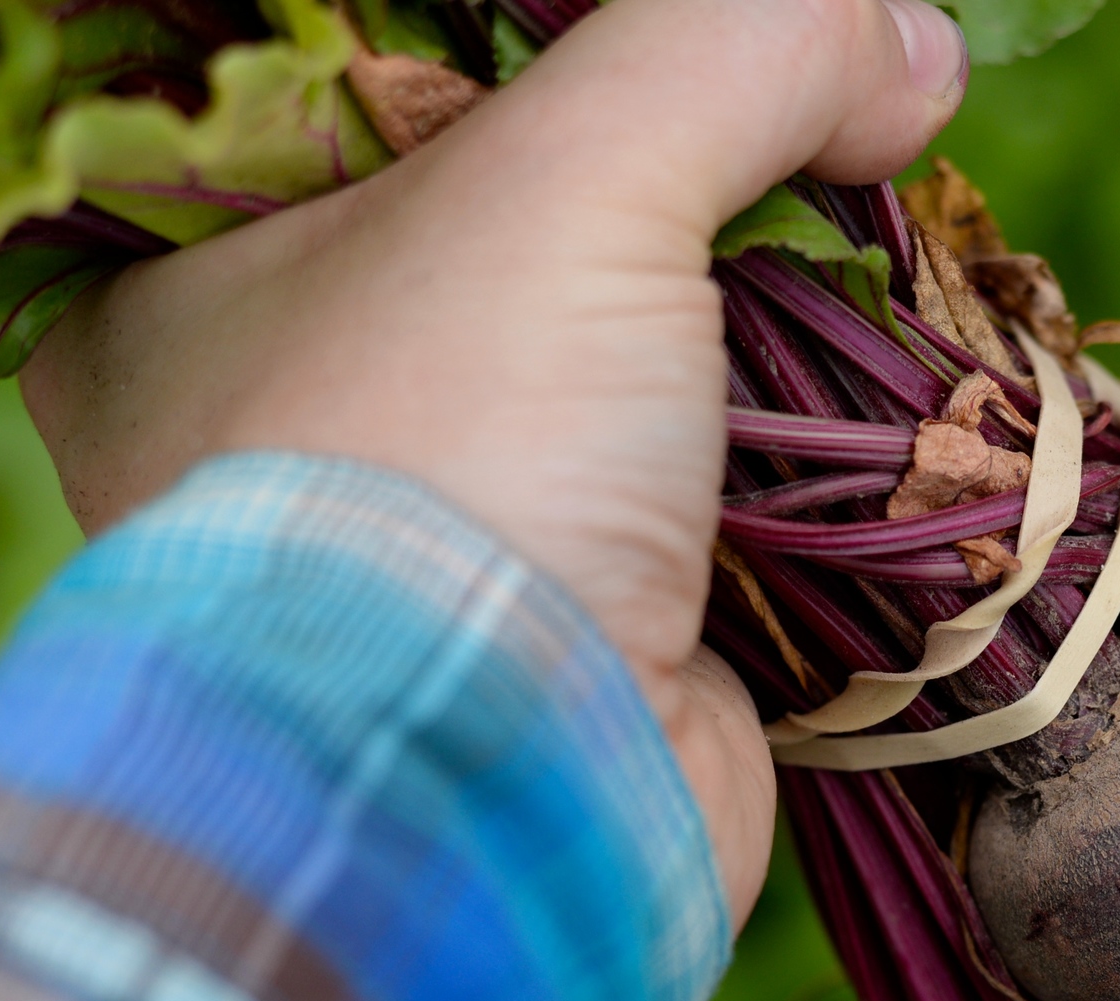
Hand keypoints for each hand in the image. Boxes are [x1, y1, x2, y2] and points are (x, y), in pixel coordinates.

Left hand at [19, 0, 967, 921]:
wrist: (508, 804)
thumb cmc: (456, 462)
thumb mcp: (571, 180)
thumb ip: (738, 47)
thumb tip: (912, 44)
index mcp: (206, 283)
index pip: (393, 102)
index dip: (555, 54)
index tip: (700, 43)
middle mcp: (321, 412)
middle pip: (546, 237)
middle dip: (703, 193)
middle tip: (825, 126)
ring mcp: (474, 537)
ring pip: (658, 376)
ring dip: (783, 338)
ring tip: (883, 260)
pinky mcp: (606, 636)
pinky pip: (729, 510)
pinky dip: (816, 468)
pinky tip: (892, 408)